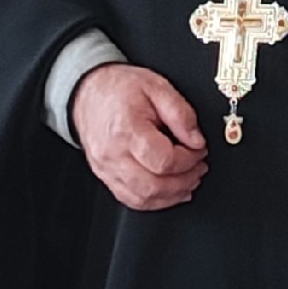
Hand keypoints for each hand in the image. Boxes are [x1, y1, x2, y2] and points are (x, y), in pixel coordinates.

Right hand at [72, 64, 208, 210]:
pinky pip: (130, 199)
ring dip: (172, 195)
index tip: (199, 150)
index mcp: (127, 130)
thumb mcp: (157, 88)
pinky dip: (154, 200)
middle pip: (154, 186)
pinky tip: (170, 191)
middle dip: (184, 181)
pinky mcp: (105, 176)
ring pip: (142, 199)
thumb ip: (181, 114)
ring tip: (189, 180)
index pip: (164, 161)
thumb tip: (196, 140)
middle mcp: (113, 155)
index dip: (189, 160)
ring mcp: (107, 169)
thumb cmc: (119, 88)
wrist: (88, 93)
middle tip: (199, 168)